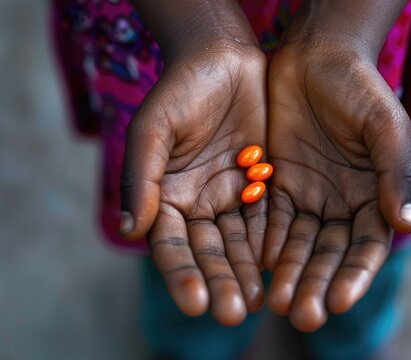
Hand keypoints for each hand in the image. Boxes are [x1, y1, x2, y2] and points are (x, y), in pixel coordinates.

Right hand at [119, 41, 266, 325]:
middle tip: (232, 313)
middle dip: (219, 281)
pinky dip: (272, 243)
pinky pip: (268, 219)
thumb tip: (131, 228)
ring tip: (258, 301)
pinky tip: (280, 267)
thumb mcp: (154, 129)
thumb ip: (142, 177)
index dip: (182, 273)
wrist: (222, 59)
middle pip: (208, 251)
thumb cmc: (179, 90)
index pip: (171, 244)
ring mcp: (230, 196)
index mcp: (165, 196)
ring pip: (240, 242)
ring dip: (247, 271)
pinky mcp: (261, 185)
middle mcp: (197, 203)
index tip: (195, 303)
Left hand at [265, 38, 410, 331]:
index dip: (354, 275)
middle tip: (302, 315)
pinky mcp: (276, 184)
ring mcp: (308, 197)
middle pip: (329, 254)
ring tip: (276, 302)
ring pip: (297, 245)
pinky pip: (269, 220)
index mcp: (375, 196)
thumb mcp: (385, 125)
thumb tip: (409, 224)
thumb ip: (397, 172)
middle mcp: (342, 204)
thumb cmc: (359, 87)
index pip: (366, 246)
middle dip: (316, 284)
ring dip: (288, 274)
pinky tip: (257, 265)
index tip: (338, 300)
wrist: (316, 56)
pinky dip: (264, 243)